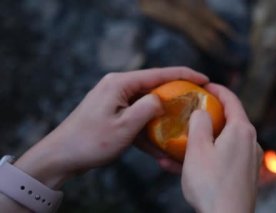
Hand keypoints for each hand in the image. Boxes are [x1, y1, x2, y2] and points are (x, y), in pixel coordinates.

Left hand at [13, 67, 208, 188]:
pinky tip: (159, 145)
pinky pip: (137, 117)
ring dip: (162, 116)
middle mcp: (118, 87)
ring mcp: (115, 100)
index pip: (159, 74)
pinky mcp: (113, 113)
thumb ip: (148, 108)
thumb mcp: (125, 126)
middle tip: (198, 101)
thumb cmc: (90, 141)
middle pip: (154, 86)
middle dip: (176, 95)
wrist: (61, 156)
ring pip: (147, 104)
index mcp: (120, 83)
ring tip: (182, 124)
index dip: (184, 74)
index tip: (205, 78)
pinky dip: (148, 128)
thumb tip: (161, 99)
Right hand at [181, 83, 262, 212]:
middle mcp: (251, 142)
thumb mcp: (197, 148)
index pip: (231, 99)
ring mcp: (250, 160)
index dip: (217, 89)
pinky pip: (225, 158)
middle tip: (191, 114)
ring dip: (203, 141)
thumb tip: (201, 112)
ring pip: (223, 142)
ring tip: (180, 146)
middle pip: (229, 120)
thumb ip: (199, 123)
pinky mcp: (246, 175)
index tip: (204, 85)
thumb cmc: (211, 185)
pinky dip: (208, 157)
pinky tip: (187, 166)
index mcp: (241, 130)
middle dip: (208, 116)